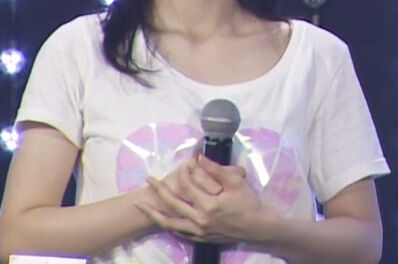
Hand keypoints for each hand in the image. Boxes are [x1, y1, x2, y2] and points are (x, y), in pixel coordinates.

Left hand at [136, 156, 266, 244]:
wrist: (257, 228)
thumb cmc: (249, 203)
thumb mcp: (236, 183)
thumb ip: (216, 170)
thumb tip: (198, 158)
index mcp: (209, 205)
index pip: (188, 186)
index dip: (183, 173)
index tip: (182, 164)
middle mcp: (200, 220)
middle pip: (173, 204)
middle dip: (159, 191)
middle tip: (149, 180)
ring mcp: (198, 231)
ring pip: (170, 223)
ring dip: (154, 214)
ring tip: (141, 205)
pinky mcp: (200, 238)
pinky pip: (178, 232)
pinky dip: (167, 225)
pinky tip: (160, 219)